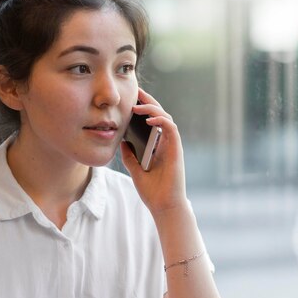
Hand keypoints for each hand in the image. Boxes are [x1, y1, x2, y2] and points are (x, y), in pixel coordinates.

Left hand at [121, 87, 187, 215]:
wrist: (163, 206)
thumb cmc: (152, 191)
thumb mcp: (135, 170)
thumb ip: (129, 155)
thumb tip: (121, 140)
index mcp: (157, 146)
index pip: (151, 121)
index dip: (143, 108)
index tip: (131, 99)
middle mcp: (166, 143)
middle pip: (159, 115)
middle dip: (148, 101)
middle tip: (135, 91)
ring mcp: (172, 145)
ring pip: (166, 117)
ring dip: (152, 109)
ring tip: (137, 105)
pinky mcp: (176, 149)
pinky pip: (171, 128)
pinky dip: (160, 120)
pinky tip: (148, 119)